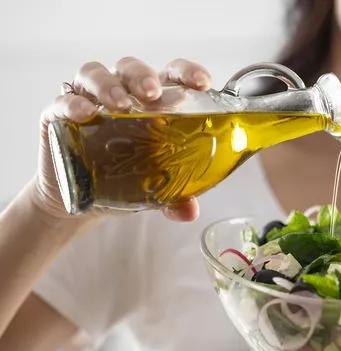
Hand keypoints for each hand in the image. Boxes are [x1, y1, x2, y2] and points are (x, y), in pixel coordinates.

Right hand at [33, 56, 211, 222]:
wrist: (84, 201)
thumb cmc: (127, 179)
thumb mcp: (156, 189)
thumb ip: (176, 197)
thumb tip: (189, 212)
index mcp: (152, 102)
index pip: (171, 74)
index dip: (187, 72)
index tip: (203, 82)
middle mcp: (121, 94)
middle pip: (131, 68)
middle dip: (143, 76)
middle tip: (153, 93)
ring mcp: (88, 101)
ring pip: (94, 75)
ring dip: (108, 85)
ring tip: (120, 104)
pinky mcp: (57, 116)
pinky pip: (61, 101)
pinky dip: (71, 103)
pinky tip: (84, 113)